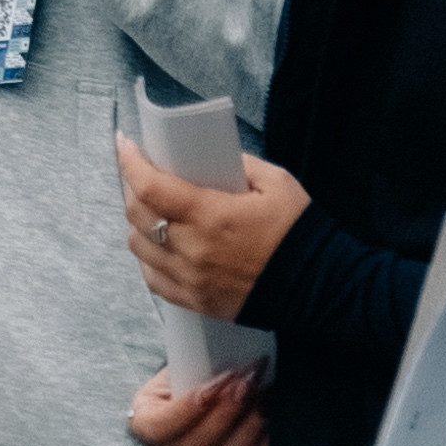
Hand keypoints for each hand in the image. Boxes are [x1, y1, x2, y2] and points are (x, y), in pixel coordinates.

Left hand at [115, 140, 309, 319]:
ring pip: (138, 247)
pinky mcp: (195, 301)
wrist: (321, 289)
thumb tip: (211, 156)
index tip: (124, 144)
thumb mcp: (276, 183)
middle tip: (140, 174)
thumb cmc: (299, 233)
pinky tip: (158, 246)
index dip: (129, 162)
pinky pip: (153, 279)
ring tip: (150, 210)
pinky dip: (148, 258)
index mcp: (210, 215)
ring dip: (137, 224)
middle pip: (136, 215)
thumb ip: (240, 164)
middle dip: (131, 187)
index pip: (149, 187)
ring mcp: (190, 278)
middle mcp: (191, 249)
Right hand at [130, 364, 268, 445]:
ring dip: (246, 428)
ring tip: (262, 397)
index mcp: (143, 421)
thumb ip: (192, 358)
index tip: (210, 388)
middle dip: (223, 413)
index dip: (183, 412)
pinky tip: (271, 421)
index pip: (154, 428)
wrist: (206, 386)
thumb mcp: (182, 361)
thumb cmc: (192, 372)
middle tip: (246, 382)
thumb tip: (218, 337)